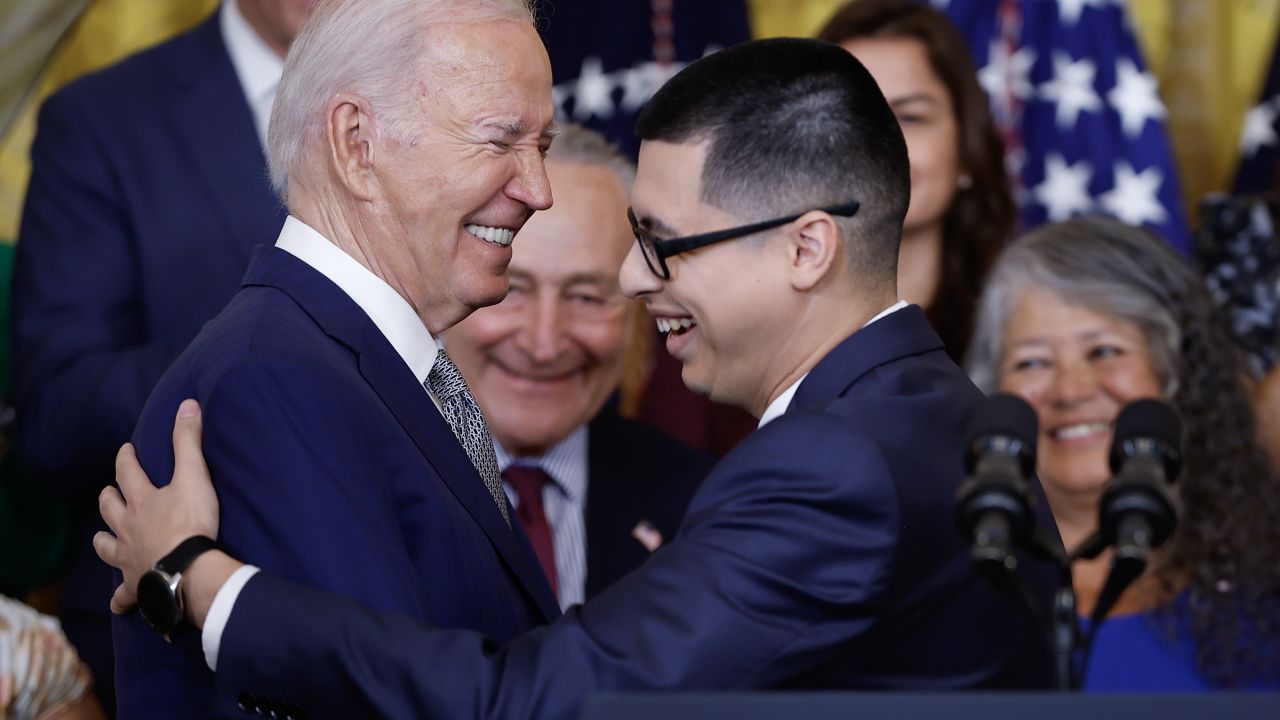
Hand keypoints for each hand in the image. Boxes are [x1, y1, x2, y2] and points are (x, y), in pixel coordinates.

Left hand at [93, 399, 220, 613]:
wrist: (187, 570)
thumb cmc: (191, 523)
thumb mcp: (194, 476)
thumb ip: (189, 441)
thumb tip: (188, 404)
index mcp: (141, 501)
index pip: (128, 473)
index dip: (126, 459)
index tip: (125, 450)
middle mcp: (128, 528)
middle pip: (110, 510)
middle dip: (108, 499)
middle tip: (108, 493)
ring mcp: (129, 557)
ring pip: (107, 547)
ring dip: (104, 541)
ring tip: (102, 538)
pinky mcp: (137, 585)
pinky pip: (124, 595)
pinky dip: (121, 598)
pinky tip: (118, 602)